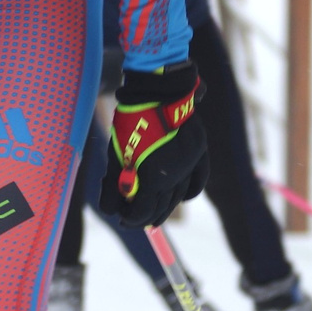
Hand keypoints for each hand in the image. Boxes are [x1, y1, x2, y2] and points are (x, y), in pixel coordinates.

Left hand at [100, 63, 206, 225]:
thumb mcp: (115, 156)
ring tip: (155, 212)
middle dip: (146, 216)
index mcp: (154, 179)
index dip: (131, 219)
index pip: (143, 212)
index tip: (123, 218)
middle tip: (136, 219)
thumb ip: (113, 186)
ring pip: (179, 196)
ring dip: (167, 207)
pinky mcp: (199, 151)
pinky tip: (183, 199)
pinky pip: (199, 179)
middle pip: (162, 207)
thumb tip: (112, 209)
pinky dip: (190, 191)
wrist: (157, 91)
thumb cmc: (130, 123)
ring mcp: (190, 164)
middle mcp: (176, 176)